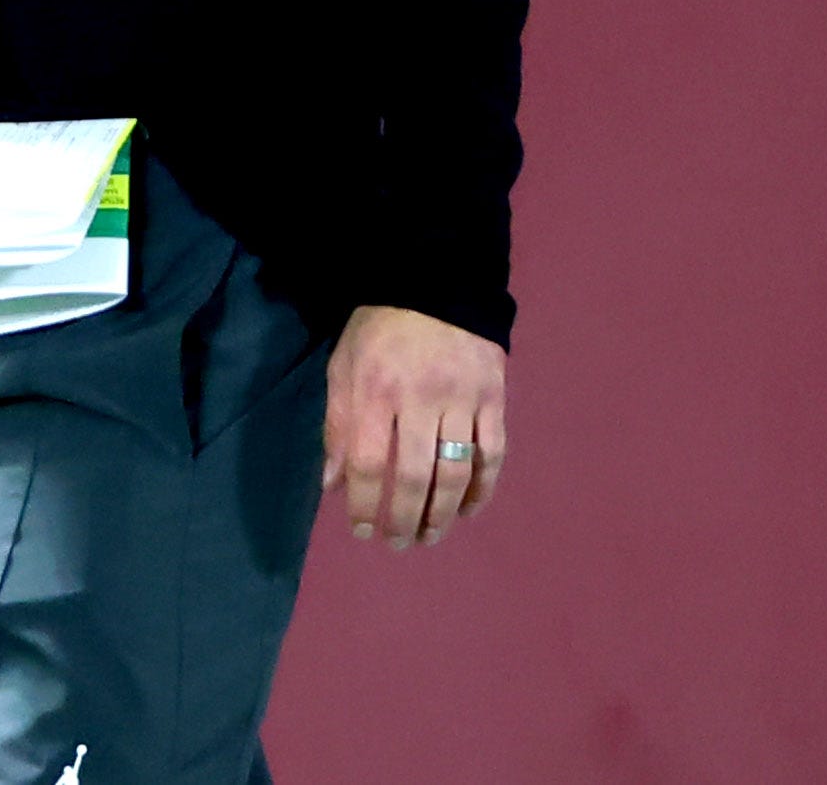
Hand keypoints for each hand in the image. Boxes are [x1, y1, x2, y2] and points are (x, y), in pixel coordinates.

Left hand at [322, 303, 507, 549]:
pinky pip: (492, 454)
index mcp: (374, 390)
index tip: (362, 531)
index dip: (366, 504)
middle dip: (405, 518)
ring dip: (443, 514)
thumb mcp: (342, 368)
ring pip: (455, 472)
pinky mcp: (493, 398)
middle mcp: (419, 399)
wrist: (434, 282)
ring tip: (429, 536)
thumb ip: (337, 426)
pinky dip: (482, 489)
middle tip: (399, 543)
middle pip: (414, 475)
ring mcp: (462, 399)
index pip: (369, 462)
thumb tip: (332, 486)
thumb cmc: (378, 330)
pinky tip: (469, 510)